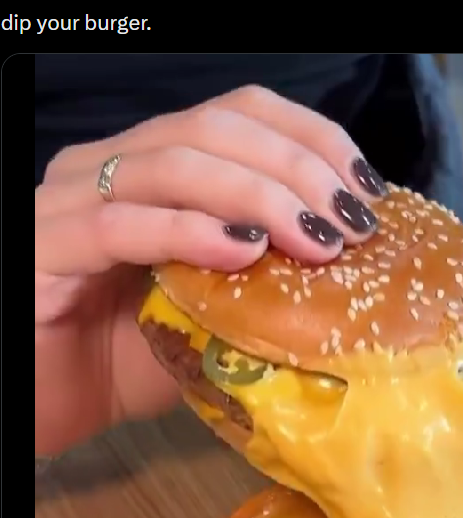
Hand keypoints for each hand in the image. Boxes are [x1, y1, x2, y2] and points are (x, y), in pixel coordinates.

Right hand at [35, 85, 386, 455]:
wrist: (42, 403)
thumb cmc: (127, 359)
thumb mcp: (213, 312)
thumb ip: (262, 279)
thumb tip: (347, 270)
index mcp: (154, 164)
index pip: (241, 114)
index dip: (312, 139)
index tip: (364, 190)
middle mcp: (111, 165)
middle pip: (216, 127)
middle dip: (298, 169)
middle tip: (350, 224)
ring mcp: (71, 199)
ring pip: (174, 163)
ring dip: (260, 197)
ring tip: (315, 243)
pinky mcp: (45, 247)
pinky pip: (120, 225)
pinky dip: (190, 231)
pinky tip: (242, 253)